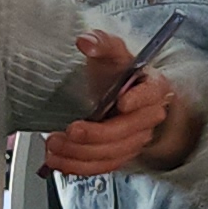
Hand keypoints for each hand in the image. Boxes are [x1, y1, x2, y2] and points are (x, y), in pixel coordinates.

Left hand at [46, 30, 177, 177]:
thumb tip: (86, 42)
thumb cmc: (117, 73)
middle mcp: (148, 117)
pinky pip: (102, 167)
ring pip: (112, 153)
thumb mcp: (110, 52)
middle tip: (71, 129)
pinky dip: (78, 167)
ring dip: (81, 153)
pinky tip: (58, 160)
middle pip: (127, 131)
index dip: (138, 99)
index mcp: (153, 87)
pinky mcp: (120, 155)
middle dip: (96, 134)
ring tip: (54, 145)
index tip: (120, 101)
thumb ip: (100, 42)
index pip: (151, 94)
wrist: (118, 93)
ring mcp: (135, 139)